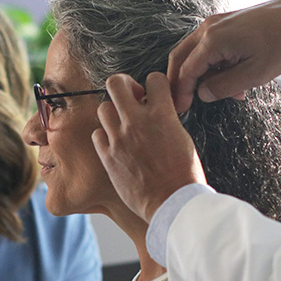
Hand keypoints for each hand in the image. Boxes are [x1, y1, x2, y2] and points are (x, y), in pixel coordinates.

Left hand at [93, 73, 205, 221]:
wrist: (172, 202)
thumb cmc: (183, 174)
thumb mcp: (182, 137)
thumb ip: (166, 118)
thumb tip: (155, 109)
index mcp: (162, 114)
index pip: (154, 78)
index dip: (153, 84)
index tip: (152, 94)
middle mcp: (137, 121)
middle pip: (116, 83)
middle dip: (123, 86)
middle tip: (130, 99)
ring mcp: (119, 138)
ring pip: (103, 107)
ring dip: (113, 113)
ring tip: (122, 124)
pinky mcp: (108, 156)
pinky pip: (97, 134)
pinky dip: (105, 136)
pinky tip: (116, 144)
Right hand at [167, 0, 280, 112]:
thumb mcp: (255, 74)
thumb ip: (224, 86)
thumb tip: (202, 94)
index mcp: (213, 40)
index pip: (186, 70)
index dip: (180, 92)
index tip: (181, 109)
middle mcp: (208, 28)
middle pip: (181, 57)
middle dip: (181, 82)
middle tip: (185, 103)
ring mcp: (215, 23)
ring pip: (193, 52)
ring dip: (201, 74)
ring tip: (229, 91)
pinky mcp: (223, 23)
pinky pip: (207, 46)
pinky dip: (211, 63)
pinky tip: (232, 76)